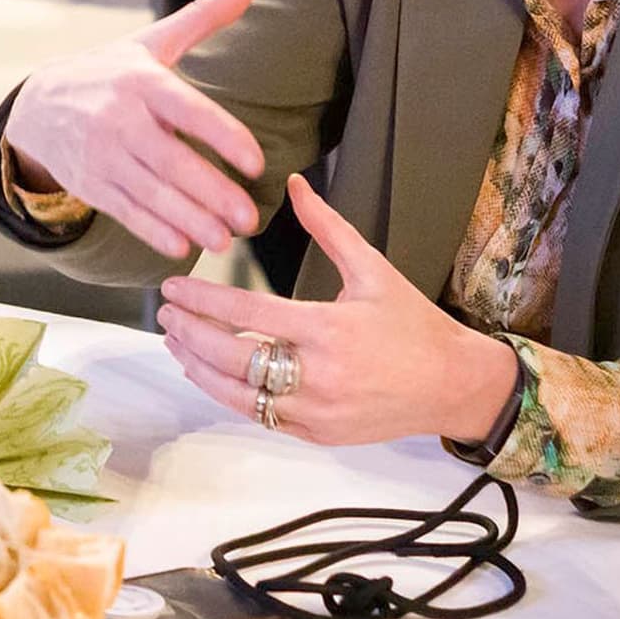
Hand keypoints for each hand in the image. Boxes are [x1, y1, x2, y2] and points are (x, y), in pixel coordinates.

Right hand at [0, 0, 266, 256]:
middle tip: (250, 220)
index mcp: (141, 81)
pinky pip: (125, 212)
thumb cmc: (109, 72)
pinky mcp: (89, 184)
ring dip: (189, 220)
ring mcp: (101, 154)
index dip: (223, 137)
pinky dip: (153, 231)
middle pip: (171, 162)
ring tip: (225, 240)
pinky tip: (183, 247)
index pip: (188, 110)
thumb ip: (205, 16)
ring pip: (151, 193)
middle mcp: (119, 118)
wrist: (37, 105)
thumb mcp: (152, 42)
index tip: (256, 163)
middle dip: (212, 194)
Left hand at [155, 176, 519, 446]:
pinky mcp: (316, 435)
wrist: (453, 386)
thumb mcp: (373, 269)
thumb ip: (328, 227)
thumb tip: (296, 183)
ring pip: (238, 394)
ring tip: (176, 342)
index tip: (173, 287)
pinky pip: (259, 416)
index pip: (246, 311)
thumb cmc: (412, 324)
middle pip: (231, 356)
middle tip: (165, 313)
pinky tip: (211, 374)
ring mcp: (315, 412)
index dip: (203, 298)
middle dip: (190, 333)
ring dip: (199, 368)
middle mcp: (317, 375)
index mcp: (327, 329)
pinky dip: (229, 395)